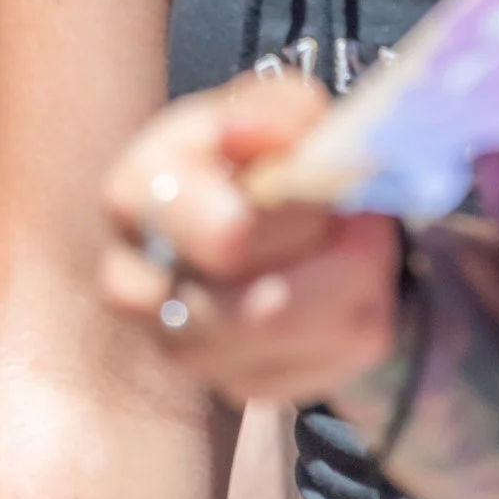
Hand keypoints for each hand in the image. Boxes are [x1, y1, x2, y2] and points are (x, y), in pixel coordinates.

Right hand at [100, 74, 401, 409]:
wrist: (230, 217)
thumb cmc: (243, 156)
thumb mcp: (260, 111)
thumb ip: (273, 111)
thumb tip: (267, 138)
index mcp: (133, 200)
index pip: (228, 235)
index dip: (298, 211)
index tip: (325, 178)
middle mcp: (136, 287)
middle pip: (266, 310)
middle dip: (340, 259)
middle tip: (365, 219)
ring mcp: (181, 350)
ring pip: (302, 345)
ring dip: (358, 292)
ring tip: (364, 246)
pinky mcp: (232, 388)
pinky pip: (324, 374)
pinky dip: (357, 327)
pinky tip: (349, 287)